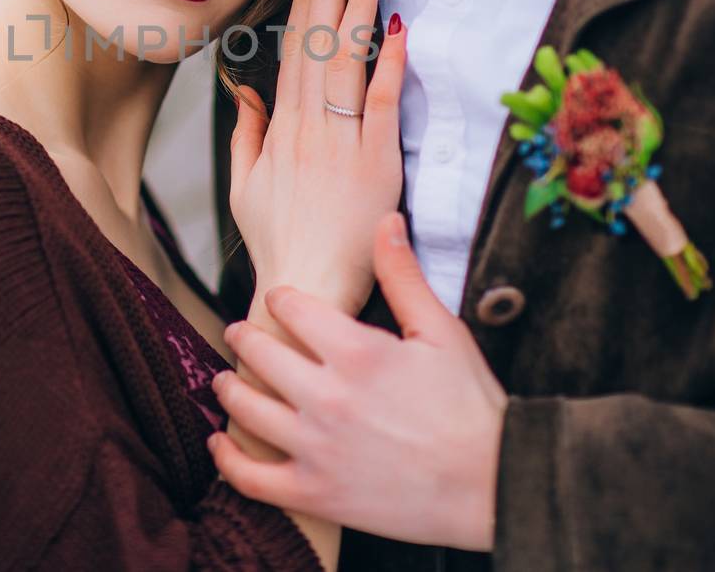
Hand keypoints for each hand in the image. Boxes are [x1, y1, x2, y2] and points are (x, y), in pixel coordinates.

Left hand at [209, 214, 507, 551]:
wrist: (495, 483)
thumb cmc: (472, 406)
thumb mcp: (442, 331)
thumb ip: (403, 276)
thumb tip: (385, 222)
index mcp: (357, 351)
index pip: (292, 308)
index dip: (281, 299)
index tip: (280, 300)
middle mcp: (328, 397)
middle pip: (260, 353)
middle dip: (245, 336)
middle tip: (239, 332)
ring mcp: (317, 448)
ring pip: (246, 409)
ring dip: (227, 389)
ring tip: (223, 381)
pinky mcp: (315, 493)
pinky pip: (251, 477)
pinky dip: (227, 459)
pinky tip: (219, 444)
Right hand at [228, 0, 406, 315]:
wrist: (305, 286)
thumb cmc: (277, 243)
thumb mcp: (243, 186)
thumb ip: (246, 133)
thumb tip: (245, 88)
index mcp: (278, 128)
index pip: (291, 48)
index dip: (303, 1)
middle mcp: (308, 126)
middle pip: (316, 42)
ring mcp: (342, 141)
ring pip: (346, 60)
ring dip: (356, 8)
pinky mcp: (376, 162)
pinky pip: (381, 102)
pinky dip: (390, 61)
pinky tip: (397, 26)